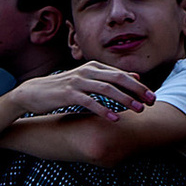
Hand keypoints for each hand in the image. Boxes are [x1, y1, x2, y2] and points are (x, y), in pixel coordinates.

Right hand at [17, 64, 154, 120]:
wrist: (32, 93)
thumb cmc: (62, 88)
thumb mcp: (87, 79)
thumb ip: (110, 78)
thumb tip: (135, 77)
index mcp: (93, 67)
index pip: (121, 75)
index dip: (139, 86)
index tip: (152, 97)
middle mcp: (87, 72)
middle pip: (118, 79)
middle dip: (137, 91)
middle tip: (152, 102)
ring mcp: (77, 82)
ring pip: (107, 89)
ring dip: (125, 100)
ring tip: (138, 110)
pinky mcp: (68, 94)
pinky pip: (90, 102)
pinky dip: (104, 110)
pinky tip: (114, 119)